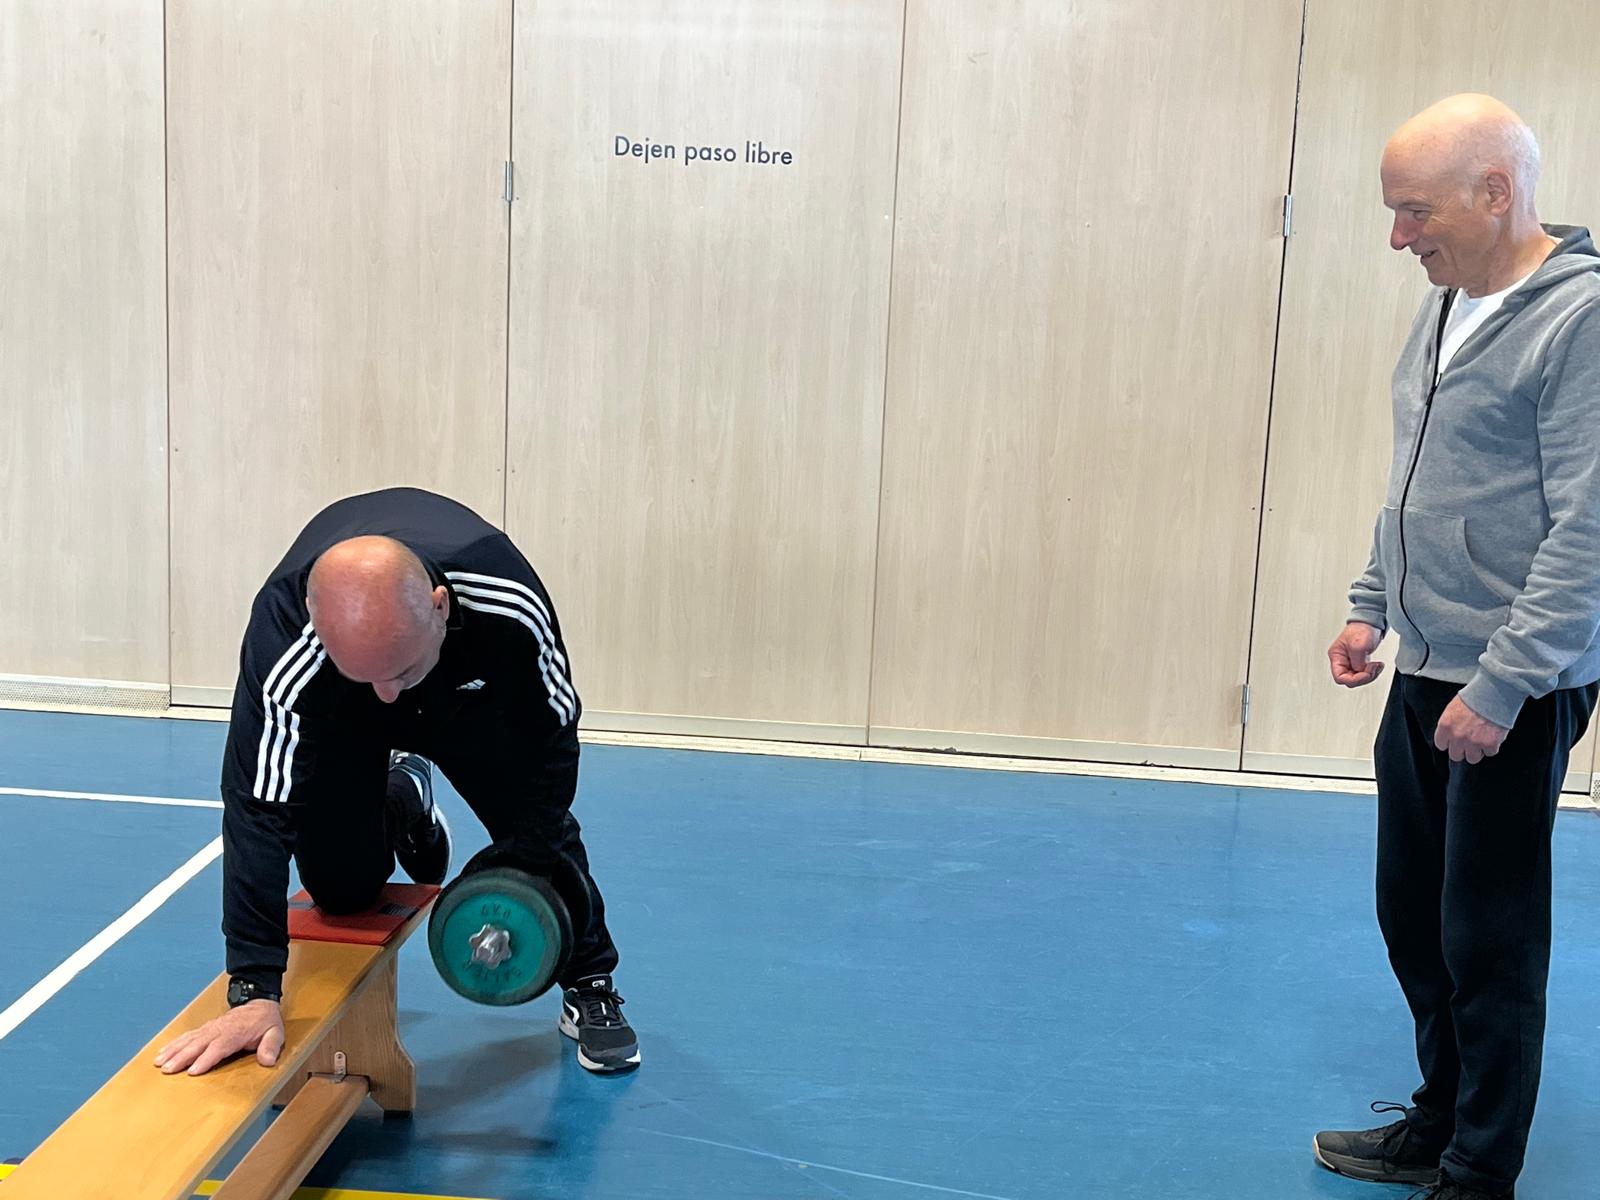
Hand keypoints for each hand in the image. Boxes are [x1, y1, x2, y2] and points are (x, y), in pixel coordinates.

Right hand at [154, 999, 284, 1075]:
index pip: (219, 1047)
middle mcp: (219, 1030)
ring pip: (189, 1040)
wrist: (259, 1003)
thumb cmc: (265, 1022)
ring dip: (173, 1051)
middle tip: (168, 1069)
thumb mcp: (275, 1033)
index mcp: (236, 1033)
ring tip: (159, 1063)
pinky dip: (174, 1044)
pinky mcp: (205, 1029)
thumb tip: (268, 1060)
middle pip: (198, 1044)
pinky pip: (187, 1036)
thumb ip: (271, 1046)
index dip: (206, 1059)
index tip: (193, 1071)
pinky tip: (162, 1052)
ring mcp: (210, 1029)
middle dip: (182, 1057)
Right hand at [1328, 622, 1385, 686]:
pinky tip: (1376, 666)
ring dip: (1369, 675)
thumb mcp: (1358, 645)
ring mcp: (1350, 661)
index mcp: (1336, 656)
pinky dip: (1371, 672)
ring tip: (1376, 666)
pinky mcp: (1359, 661)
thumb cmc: (1362, 628)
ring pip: (1357, 678)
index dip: (1353, 679)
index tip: (1365, 673)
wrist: (1371, 621)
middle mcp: (1342, 660)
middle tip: (1373, 669)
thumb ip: (1357, 662)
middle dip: (1363, 677)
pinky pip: (1363, 673)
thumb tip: (1359, 671)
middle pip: (1349, 680)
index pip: (1339, 677)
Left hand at [1433, 696, 1509, 763]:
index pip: (1441, 745)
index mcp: (1445, 727)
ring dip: (1477, 751)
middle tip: (1470, 742)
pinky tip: (1493, 737)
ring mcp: (1473, 742)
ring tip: (1482, 741)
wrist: (1493, 694)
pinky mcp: (1490, 744)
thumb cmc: (1474, 697)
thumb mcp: (1452, 709)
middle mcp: (1457, 737)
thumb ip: (1450, 725)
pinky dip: (1492, 747)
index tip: (1455, 741)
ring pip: (1472, 758)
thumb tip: (1451, 736)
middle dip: (1463, 750)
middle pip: (1456, 755)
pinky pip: (1490, 753)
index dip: (1450, 743)